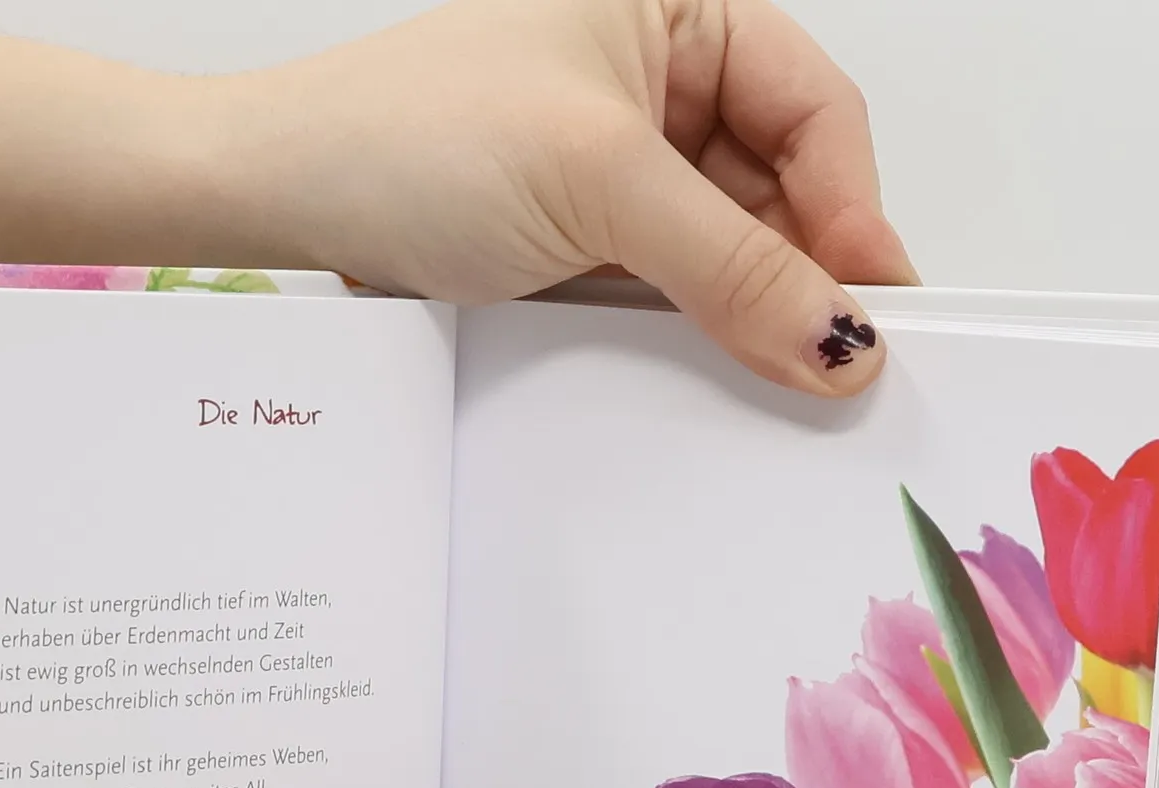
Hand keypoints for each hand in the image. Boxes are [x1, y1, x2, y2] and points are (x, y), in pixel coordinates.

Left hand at [231, 0, 916, 395]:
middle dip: (806, 271)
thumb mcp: (598, 185)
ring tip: (776, 380)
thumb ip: (731, 263)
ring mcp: (620, 168)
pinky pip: (672, 292)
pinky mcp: (585, 243)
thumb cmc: (410, 137)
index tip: (873, 306)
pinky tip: (712, 376)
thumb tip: (842, 337)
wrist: (285, 199)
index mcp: (674, 9)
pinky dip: (695, 335)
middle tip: (839, 366)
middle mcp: (657, 80)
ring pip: (730, 249)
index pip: (811, 109)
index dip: (851, 207)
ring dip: (751, 313)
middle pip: (782, 187)